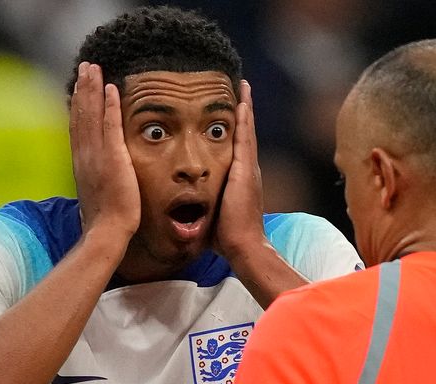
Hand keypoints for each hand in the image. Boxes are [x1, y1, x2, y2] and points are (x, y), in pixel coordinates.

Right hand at [70, 62, 140, 239]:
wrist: (107, 231)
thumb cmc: (104, 220)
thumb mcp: (96, 193)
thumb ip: (96, 178)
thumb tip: (98, 176)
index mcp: (81, 162)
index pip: (78, 127)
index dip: (78, 105)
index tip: (79, 87)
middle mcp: (84, 155)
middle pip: (80, 114)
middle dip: (82, 89)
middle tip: (85, 67)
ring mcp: (97, 155)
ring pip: (91, 114)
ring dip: (93, 89)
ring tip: (94, 69)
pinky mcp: (113, 158)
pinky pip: (110, 125)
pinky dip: (109, 105)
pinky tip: (111, 88)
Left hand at [215, 80, 266, 259]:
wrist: (242, 245)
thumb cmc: (226, 237)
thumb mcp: (213, 217)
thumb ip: (204, 209)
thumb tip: (187, 217)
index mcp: (239, 180)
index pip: (237, 148)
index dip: (236, 130)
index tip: (234, 113)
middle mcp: (247, 170)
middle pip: (245, 134)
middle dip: (244, 112)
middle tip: (242, 90)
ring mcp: (248, 168)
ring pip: (246, 131)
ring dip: (245, 108)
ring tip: (244, 87)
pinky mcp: (245, 168)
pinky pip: (244, 137)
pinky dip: (244, 119)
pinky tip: (242, 102)